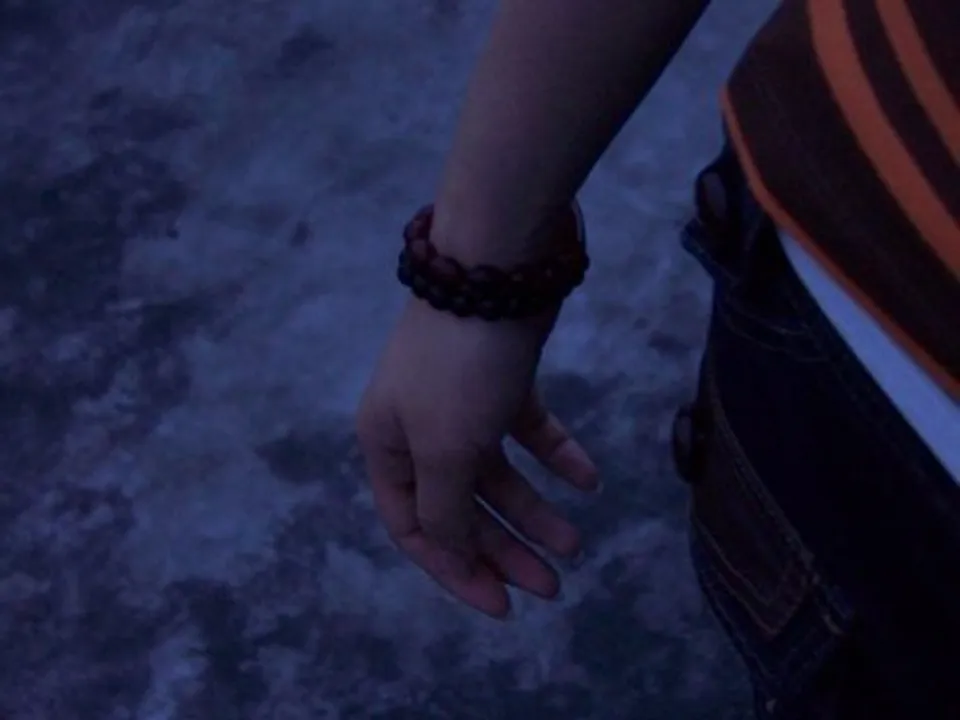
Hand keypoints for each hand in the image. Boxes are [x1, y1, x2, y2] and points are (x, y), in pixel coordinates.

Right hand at [357, 298, 598, 618]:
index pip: (415, 528)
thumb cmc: (459, 368)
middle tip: (553, 585)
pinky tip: (588, 479)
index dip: (455, 570)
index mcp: (389, 447)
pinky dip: (556, 455)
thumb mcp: (444, 448)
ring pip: (498, 472)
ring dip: (536, 509)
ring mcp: (463, 402)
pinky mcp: (504, 378)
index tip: (502, 606)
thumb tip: (452, 554)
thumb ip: (444, 511)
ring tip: (577, 541)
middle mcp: (420, 428)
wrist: (497, 267)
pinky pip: (528, 430)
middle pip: (463, 506)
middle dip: (505, 548)